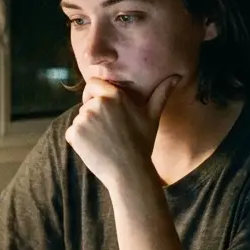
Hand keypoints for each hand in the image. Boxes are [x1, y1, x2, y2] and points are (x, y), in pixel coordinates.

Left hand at [65, 75, 179, 190]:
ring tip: (105, 142)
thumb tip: (177, 77)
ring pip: (80, 119)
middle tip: (109, 132)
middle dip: (93, 115)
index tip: (102, 107)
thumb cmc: (142, 144)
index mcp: (115, 96)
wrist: (130, 173)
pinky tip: (96, 149)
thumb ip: (161, 94)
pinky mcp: (74, 133)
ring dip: (87, 129)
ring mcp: (84, 118)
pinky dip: (79, 141)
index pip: (93, 84)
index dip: (95, 94)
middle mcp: (97, 104)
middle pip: (86, 104)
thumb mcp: (152, 117)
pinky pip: (72, 133)